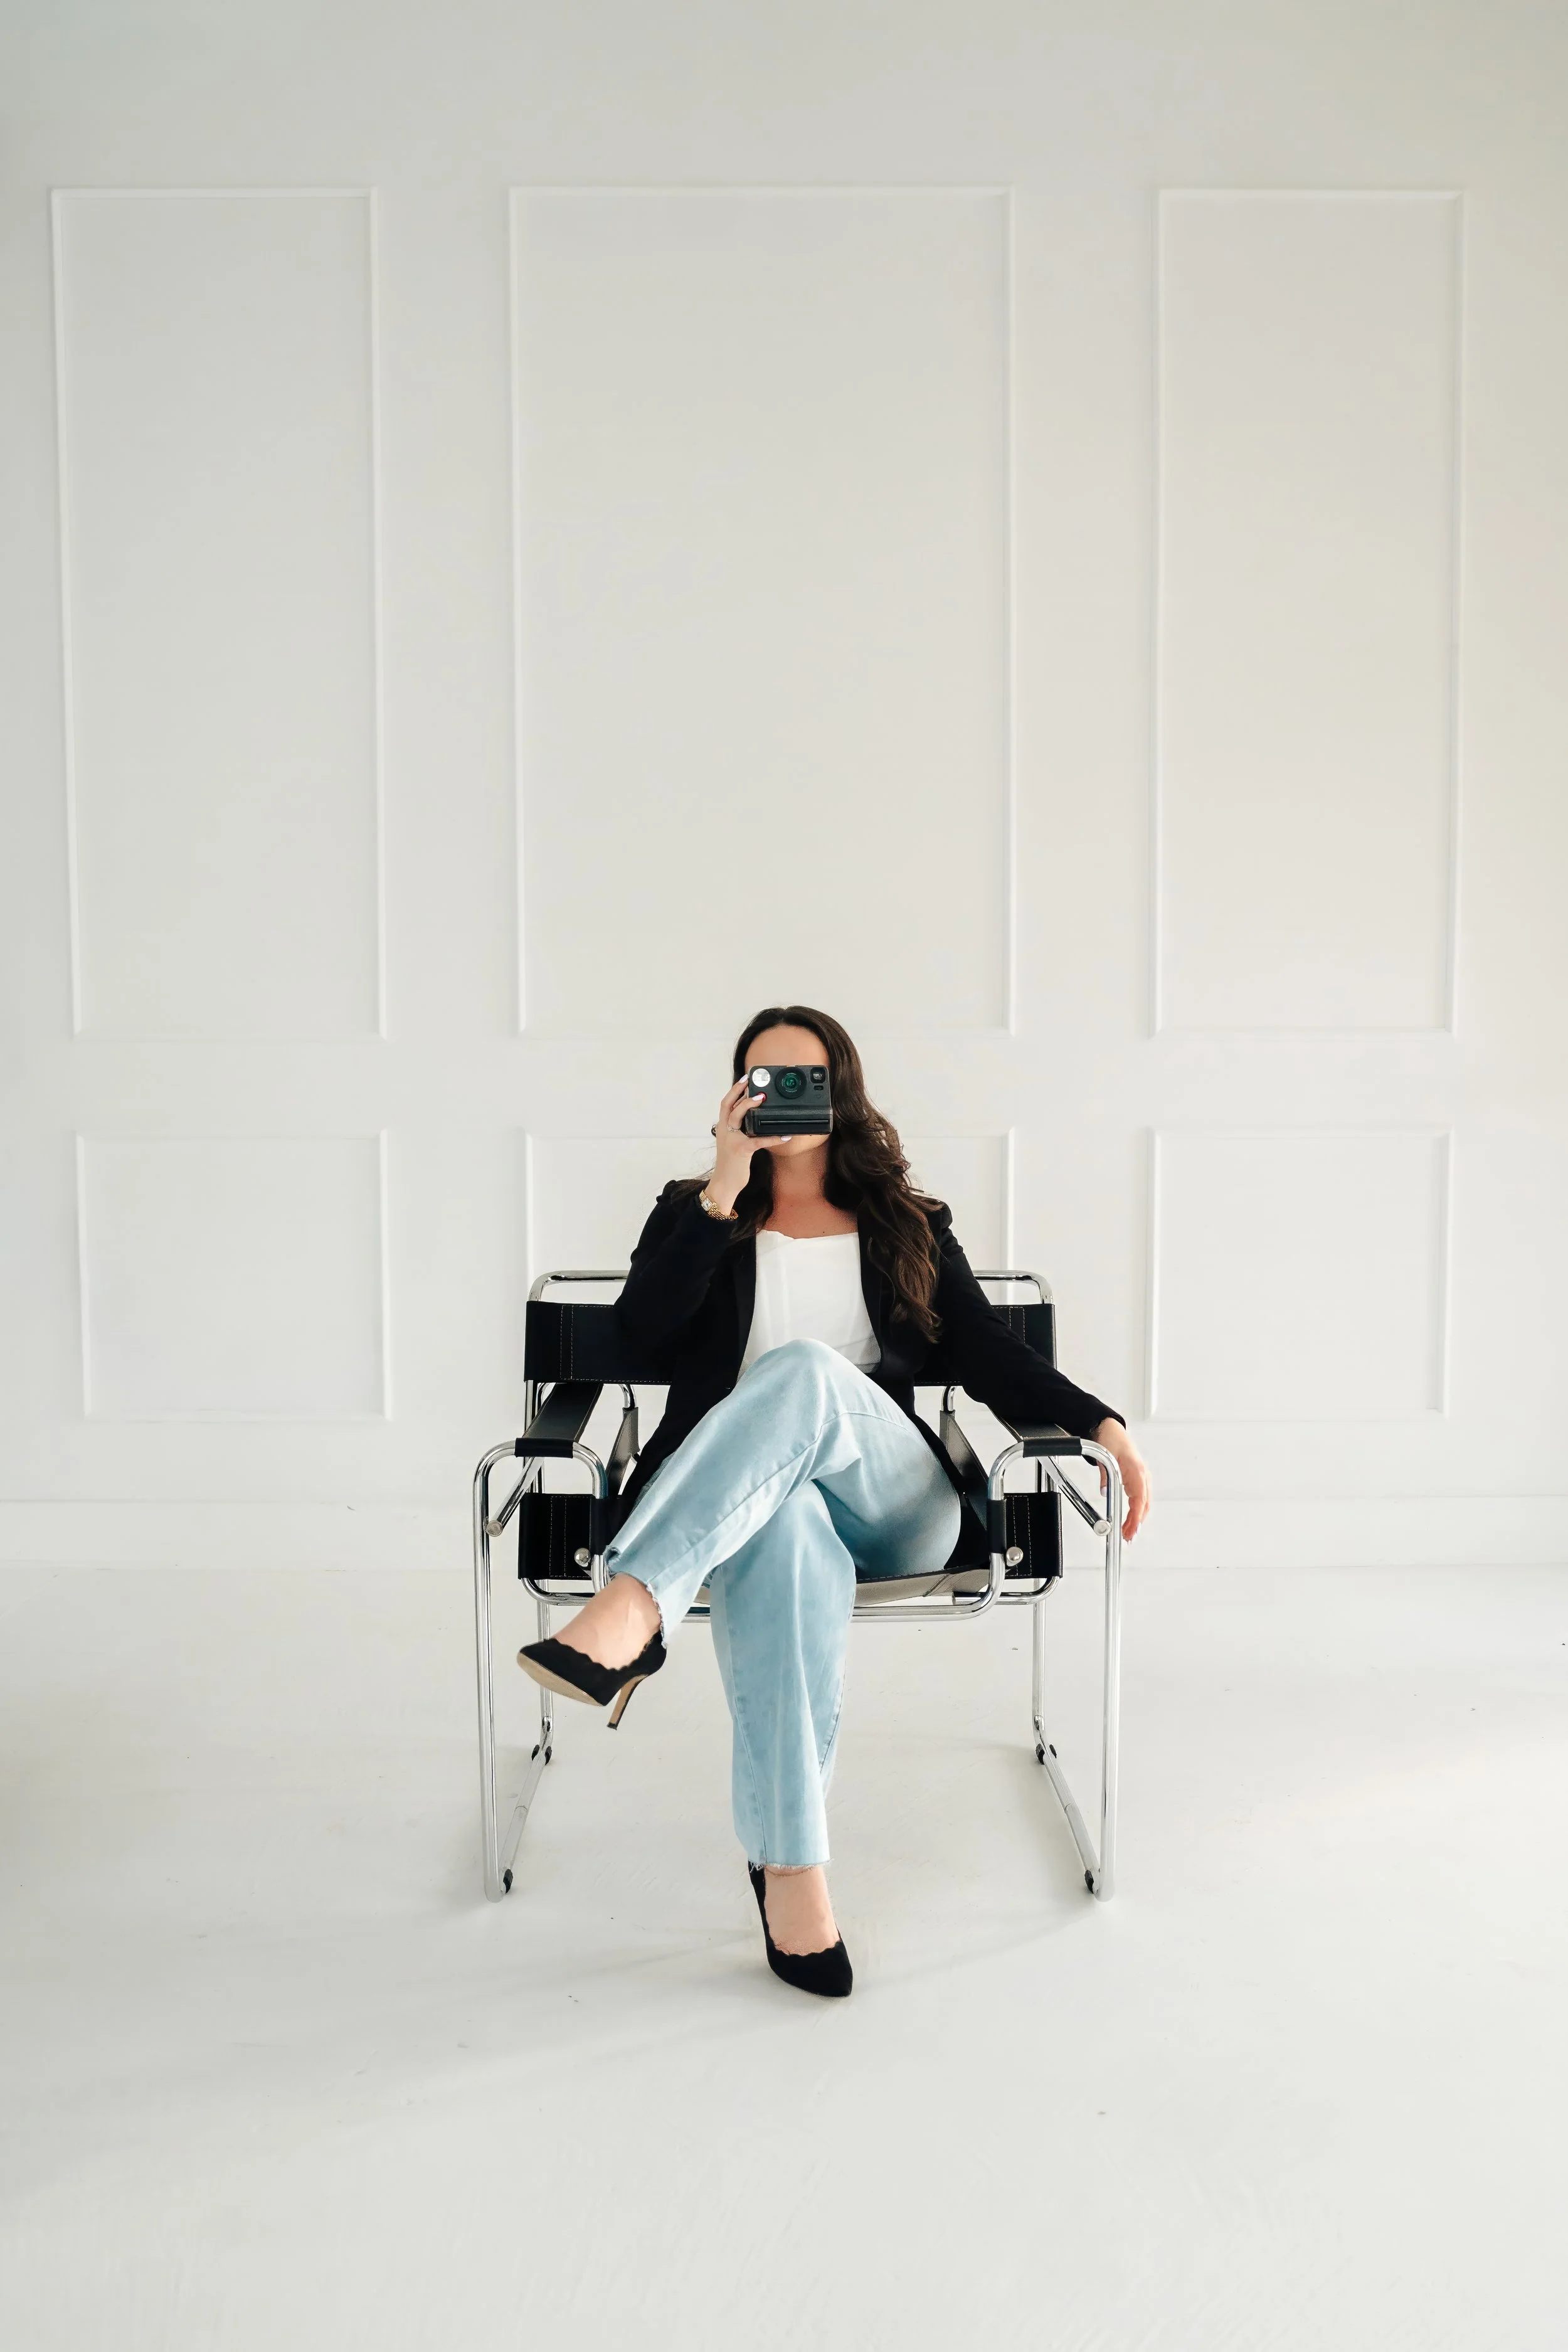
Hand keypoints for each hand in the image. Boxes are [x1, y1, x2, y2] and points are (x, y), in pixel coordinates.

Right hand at [707, 1076, 765, 1213]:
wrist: (724, 1183)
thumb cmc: (731, 1163)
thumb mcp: (732, 1143)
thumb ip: (740, 1131)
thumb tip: (755, 1119)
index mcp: (722, 1128)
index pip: (725, 1104)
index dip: (733, 1090)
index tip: (744, 1079)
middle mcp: (724, 1131)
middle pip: (728, 1105)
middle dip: (739, 1092)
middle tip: (752, 1082)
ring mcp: (731, 1139)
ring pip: (737, 1117)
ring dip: (749, 1106)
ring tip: (762, 1099)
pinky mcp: (741, 1150)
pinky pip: (759, 1140)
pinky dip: (773, 1137)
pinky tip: (785, 1136)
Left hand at [1091, 1419, 1150, 1541]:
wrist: (1110, 1430)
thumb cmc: (1111, 1439)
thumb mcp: (1105, 1455)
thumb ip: (1105, 1474)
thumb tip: (1105, 1491)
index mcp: (1137, 1470)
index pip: (1139, 1499)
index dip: (1137, 1516)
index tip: (1133, 1529)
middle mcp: (1142, 1475)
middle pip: (1143, 1505)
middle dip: (1137, 1523)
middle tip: (1128, 1537)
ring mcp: (1141, 1478)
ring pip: (1142, 1504)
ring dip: (1136, 1519)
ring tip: (1128, 1533)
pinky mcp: (1136, 1480)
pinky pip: (1139, 1499)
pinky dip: (1135, 1511)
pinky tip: (1130, 1520)